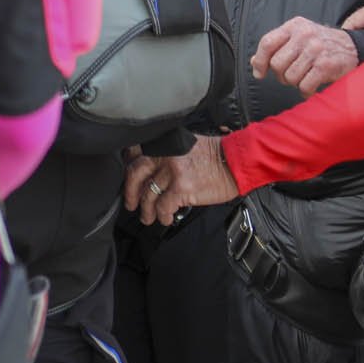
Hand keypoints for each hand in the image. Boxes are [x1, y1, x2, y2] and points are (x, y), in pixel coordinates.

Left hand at [123, 137, 238, 225]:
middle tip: (130, 203)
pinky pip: (163, 206)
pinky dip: (162, 215)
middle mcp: (164, 155)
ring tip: (147, 217)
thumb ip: (168, 153)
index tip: (127, 179)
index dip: (127, 167)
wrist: (237, 161)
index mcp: (163, 143)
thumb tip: (154, 169)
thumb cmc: (217, 154)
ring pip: (148, 194)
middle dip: (129, 192)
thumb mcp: (186, 144)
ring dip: (146, 210)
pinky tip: (165, 219)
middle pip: (135, 174)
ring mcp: (171, 172)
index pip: (134, 153)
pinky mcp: (182, 188)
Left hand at [251, 17, 358, 94]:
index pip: (267, 43)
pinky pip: (305, 86)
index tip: (259, 73)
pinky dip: (306, 90)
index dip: (259, 61)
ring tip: (304, 77)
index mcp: (294, 26)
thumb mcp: (298, 37)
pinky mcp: (326, 66)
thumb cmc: (322, 43)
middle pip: (277, 63)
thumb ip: (277, 47)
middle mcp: (304, 35)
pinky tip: (311, 86)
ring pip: (290, 77)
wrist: (353, 47)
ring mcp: (316, 50)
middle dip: (280, 75)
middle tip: (290, 75)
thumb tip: (255, 62)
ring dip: (295, 82)